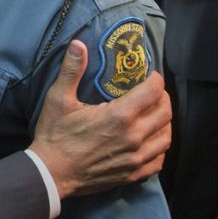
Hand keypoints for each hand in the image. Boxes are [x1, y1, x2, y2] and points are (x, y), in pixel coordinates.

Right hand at [30, 40, 171, 198]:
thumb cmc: (55, 136)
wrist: (51, 174)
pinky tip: (149, 140)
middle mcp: (134, 137)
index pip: (153, 91)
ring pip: (166, 137)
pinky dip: (159, 147)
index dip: (155, 79)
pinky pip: (159, 159)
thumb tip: (78, 44)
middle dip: (162, 97)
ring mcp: (136, 158)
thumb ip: (72, 70)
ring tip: (153, 115)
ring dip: (163, 122)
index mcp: (120, 116)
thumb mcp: (59, 99)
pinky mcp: (133, 174)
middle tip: (151, 92)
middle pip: (165, 112)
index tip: (149, 75)